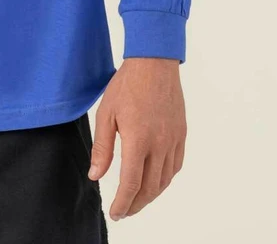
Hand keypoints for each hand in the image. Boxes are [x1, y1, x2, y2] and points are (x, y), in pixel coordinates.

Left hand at [88, 57, 185, 220]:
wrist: (154, 63)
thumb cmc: (126, 85)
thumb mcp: (106, 113)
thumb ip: (102, 147)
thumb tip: (95, 176)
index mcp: (138, 141)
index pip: (131, 184)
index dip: (123, 203)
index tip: (115, 212)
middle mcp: (159, 145)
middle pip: (149, 188)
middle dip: (136, 204)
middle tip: (124, 211)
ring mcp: (173, 141)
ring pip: (164, 180)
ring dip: (151, 195)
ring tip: (137, 200)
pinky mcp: (181, 135)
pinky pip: (175, 166)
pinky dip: (165, 180)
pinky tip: (155, 181)